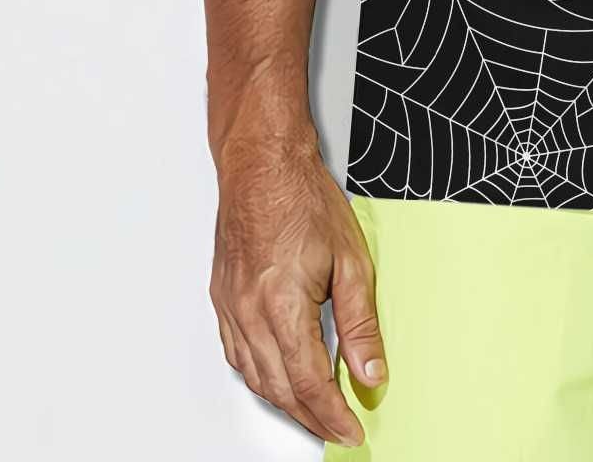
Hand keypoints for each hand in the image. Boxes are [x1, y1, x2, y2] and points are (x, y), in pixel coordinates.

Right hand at [209, 136, 386, 445]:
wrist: (262, 164)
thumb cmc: (303, 198)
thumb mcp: (351, 260)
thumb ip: (361, 323)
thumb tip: (370, 371)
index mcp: (282, 306)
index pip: (309, 382)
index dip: (332, 414)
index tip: (350, 429)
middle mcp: (249, 313)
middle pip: (279, 387)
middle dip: (310, 416)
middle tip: (337, 428)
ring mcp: (230, 307)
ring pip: (254, 376)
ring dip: (284, 401)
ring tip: (314, 411)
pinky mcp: (222, 299)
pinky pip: (237, 354)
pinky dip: (259, 375)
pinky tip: (275, 376)